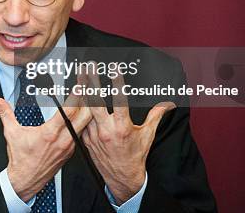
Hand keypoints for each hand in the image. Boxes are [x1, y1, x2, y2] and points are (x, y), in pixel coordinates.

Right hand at [0, 78, 91, 201]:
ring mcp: (69, 147)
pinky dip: (83, 124)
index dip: (76, 96)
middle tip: (88, 89)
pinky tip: (82, 117)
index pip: (69, 111)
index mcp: (49, 133)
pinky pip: (81, 134)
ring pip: (85, 126)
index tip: (80, 86)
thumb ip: (4, 112)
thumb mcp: (11, 132)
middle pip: (85, 117)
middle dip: (88, 101)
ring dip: (87, 112)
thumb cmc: (20, 158)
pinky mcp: (70, 152)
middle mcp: (63, 140)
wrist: (26, 180)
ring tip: (88, 99)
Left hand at [81, 70, 174, 203]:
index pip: (119, 101)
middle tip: (89, 66)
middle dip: (92, 82)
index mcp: (122, 127)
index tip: (114, 69)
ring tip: (80, 73)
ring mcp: (94, 134)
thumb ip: (155, 116)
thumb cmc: (136, 155)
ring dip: (82, 90)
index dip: (117, 83)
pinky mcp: (85, 138)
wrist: (122, 177)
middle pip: (96, 102)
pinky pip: (80, 120)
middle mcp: (106, 130)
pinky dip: (78, 107)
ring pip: (85, 109)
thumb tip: (167, 104)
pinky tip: (76, 93)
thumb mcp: (147, 135)